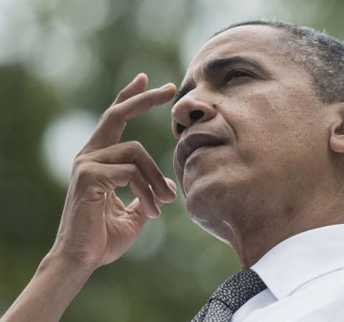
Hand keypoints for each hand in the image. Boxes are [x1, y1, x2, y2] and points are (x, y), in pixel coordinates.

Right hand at [49, 73, 176, 269]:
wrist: (82, 260)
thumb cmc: (105, 237)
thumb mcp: (134, 212)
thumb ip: (147, 194)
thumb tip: (167, 186)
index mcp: (99, 159)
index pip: (114, 120)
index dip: (130, 98)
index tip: (147, 80)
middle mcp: (89, 155)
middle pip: (117, 114)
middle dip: (144, 98)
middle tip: (170, 88)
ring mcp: (86, 164)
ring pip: (136, 152)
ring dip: (157, 179)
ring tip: (165, 204)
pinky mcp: (88, 176)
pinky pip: (131, 173)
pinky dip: (147, 192)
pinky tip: (151, 212)